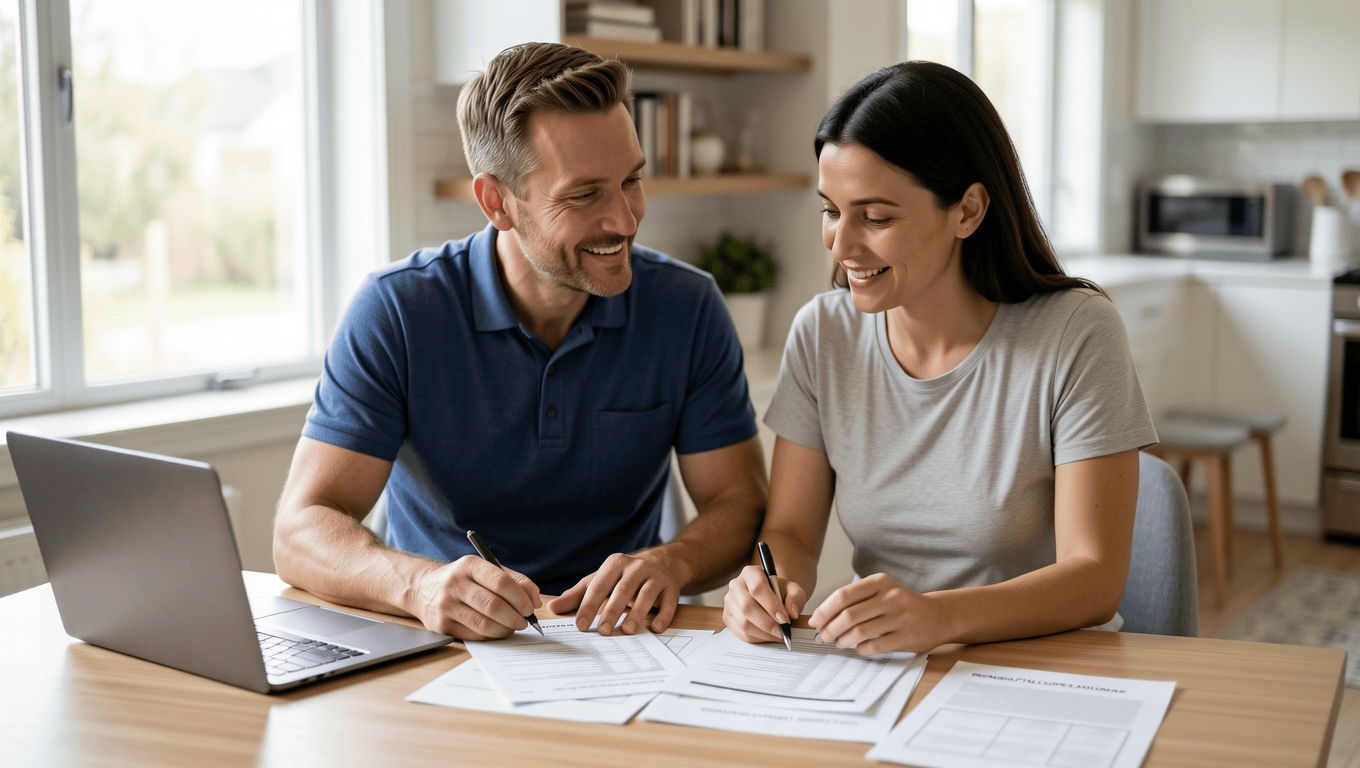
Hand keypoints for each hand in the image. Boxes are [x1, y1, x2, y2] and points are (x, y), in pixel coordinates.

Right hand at [412, 555, 541, 639]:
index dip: (520, 597)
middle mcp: (454, 584)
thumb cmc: (463, 580)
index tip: (530, 607)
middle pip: (493, 605)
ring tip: (513, 626)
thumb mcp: (485, 570)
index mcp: (468, 565)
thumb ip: (514, 580)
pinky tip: (497, 630)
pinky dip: (492, 635)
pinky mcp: (441, 626)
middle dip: (516, 616)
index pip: (500, 581)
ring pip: (485, 624)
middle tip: (525, 620)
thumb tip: (535, 600)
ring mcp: (446, 606)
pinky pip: (475, 635)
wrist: (422, 590)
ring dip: (506, 629)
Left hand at [547, 552, 679, 634]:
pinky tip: (656, 628)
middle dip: (612, 611)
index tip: (580, 625)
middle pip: (623, 589)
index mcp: (615, 563)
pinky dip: (663, 615)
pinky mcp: (671, 587)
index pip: (599, 586)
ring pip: (646, 594)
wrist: (662, 563)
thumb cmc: (624, 576)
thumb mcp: (601, 581)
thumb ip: (578, 595)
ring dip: (637, 613)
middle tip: (603, 631)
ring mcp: (656, 576)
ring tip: (627, 630)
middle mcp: (636, 567)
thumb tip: (552, 607)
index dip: (589, 606)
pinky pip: (669, 601)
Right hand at [723, 564, 806, 643]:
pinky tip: (768, 635)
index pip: (757, 588)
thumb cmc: (780, 592)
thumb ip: (796, 597)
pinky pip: (740, 633)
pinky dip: (757, 638)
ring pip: (743, 622)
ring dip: (763, 633)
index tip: (785, 618)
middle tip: (781, 631)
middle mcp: (736, 585)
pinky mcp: (727, 617)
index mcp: (750, 573)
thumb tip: (791, 612)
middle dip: (767, 623)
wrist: (770, 596)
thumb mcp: (793, 590)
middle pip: (747, 607)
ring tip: (777, 634)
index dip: (772, 605)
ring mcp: (729, 602)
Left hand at [808, 573, 947, 654]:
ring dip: (843, 640)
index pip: (843, 595)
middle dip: (830, 628)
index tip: (815, 622)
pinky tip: (858, 649)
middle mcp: (891, 597)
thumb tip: (822, 617)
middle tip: (824, 636)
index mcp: (880, 582)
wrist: (939, 616)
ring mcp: (901, 617)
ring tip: (839, 643)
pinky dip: (861, 649)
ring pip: (860, 631)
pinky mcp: (908, 636)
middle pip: (849, 615)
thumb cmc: (901, 605)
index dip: (825, 610)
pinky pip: (875, 646)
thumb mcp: (882, 592)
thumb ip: (857, 600)